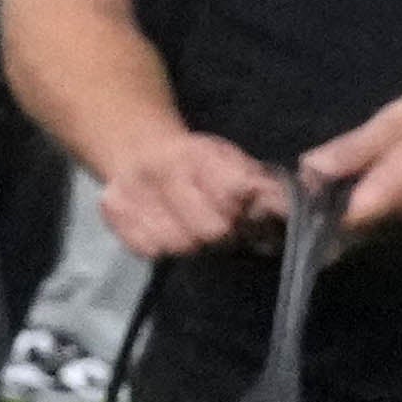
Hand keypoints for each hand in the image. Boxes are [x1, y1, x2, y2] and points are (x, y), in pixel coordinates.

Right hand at [93, 123, 296, 259]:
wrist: (138, 150)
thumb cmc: (196, 162)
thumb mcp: (231, 162)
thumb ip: (260, 185)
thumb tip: (287, 210)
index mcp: (198, 153)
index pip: (236, 194)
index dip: (249, 212)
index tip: (249, 213)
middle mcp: (160, 169)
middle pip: (210, 230)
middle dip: (224, 235)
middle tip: (224, 228)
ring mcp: (131, 192)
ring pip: (178, 245)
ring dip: (193, 245)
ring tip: (194, 230)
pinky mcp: (113, 214)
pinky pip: (149, 250)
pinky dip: (164, 247)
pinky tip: (168, 232)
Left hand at [302, 80, 401, 240]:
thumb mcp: (400, 120)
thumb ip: (354, 150)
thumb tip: (308, 170)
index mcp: (398, 191)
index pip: (342, 224)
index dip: (312, 218)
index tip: (291, 204)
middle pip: (356, 228)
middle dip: (331, 210)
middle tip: (309, 187)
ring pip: (379, 225)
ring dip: (359, 207)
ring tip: (347, 177)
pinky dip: (386, 206)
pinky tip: (387, 179)